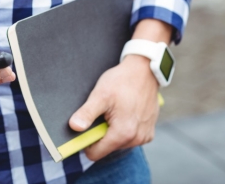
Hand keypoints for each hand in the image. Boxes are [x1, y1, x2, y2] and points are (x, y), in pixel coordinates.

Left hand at [68, 18, 171, 160]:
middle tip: (104, 113)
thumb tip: (74, 127)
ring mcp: (144, 136)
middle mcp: (136, 139)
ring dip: (114, 131)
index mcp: (123, 133)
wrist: (144, 70)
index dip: (87, 142)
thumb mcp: (100, 95)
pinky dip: (125, 128)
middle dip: (102, 133)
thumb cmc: (122, 80)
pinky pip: (130, 138)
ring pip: (118, 143)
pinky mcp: (149, 132)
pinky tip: (126, 112)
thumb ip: (87, 113)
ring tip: (116, 111)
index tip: (86, 128)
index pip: (96, 153)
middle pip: (107, 148)